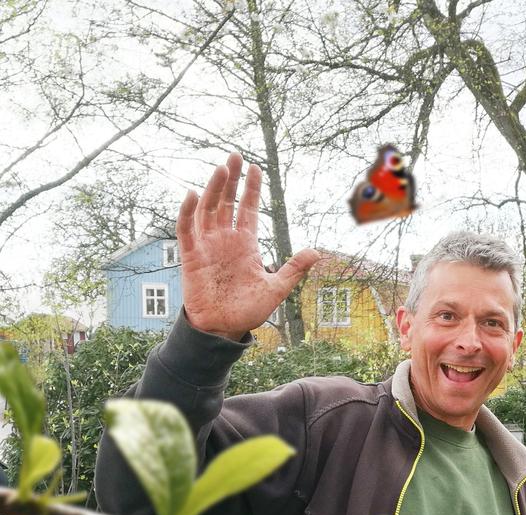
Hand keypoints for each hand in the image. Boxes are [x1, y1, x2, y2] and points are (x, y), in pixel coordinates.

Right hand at [177, 153, 319, 340]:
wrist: (224, 327)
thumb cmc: (248, 309)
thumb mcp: (277, 288)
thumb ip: (294, 268)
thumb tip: (318, 252)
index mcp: (246, 245)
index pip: (248, 210)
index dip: (251, 189)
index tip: (256, 168)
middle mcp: (226, 240)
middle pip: (227, 202)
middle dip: (231, 179)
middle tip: (236, 156)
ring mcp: (208, 245)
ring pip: (208, 209)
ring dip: (213, 189)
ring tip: (221, 169)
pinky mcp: (192, 255)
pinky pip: (187, 229)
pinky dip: (188, 212)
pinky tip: (194, 195)